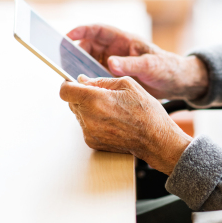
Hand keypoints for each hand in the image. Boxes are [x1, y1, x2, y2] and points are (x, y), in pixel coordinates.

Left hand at [60, 75, 191, 174]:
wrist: (156, 140)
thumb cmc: (147, 112)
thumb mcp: (128, 85)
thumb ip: (100, 81)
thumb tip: (83, 80)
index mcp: (95, 100)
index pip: (65, 90)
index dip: (69, 84)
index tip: (76, 84)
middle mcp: (89, 118)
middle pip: (71, 102)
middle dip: (82, 96)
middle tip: (103, 96)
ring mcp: (89, 132)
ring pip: (79, 114)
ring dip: (89, 109)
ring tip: (112, 110)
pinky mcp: (93, 143)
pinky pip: (86, 127)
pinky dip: (95, 122)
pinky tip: (112, 121)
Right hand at [67, 24, 208, 100]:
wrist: (178, 83)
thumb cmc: (167, 69)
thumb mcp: (150, 66)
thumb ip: (130, 64)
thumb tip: (109, 63)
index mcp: (124, 40)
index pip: (98, 30)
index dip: (81, 31)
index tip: (66, 37)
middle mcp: (116, 50)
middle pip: (89, 46)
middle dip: (75, 52)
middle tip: (63, 63)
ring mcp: (115, 63)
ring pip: (90, 61)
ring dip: (79, 67)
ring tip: (69, 77)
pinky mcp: (115, 76)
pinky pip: (96, 75)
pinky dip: (88, 79)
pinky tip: (82, 87)